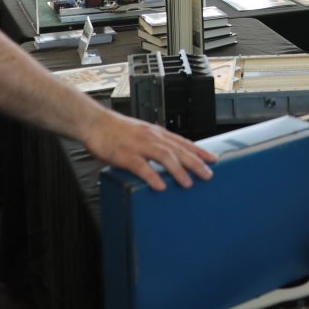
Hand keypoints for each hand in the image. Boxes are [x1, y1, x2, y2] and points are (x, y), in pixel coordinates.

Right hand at [86, 111, 216, 191]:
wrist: (95, 123)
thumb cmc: (117, 130)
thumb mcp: (142, 134)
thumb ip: (156, 144)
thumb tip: (171, 157)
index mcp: (157, 133)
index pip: (183, 142)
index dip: (199, 151)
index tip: (213, 160)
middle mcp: (152, 138)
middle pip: (178, 150)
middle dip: (195, 163)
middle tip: (208, 175)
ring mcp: (139, 146)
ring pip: (164, 157)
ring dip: (178, 171)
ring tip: (188, 183)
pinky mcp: (125, 155)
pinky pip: (141, 167)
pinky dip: (152, 176)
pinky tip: (160, 186)